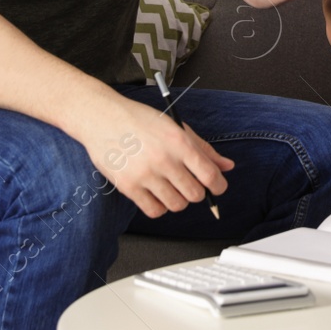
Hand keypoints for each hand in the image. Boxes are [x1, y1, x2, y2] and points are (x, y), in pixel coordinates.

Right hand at [77, 92, 234, 218]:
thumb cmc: (140, 120)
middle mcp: (164, 160)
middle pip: (194, 194)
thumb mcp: (176, 127)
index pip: (209, 175)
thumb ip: (203, 148)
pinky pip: (154, 211)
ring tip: (171, 187)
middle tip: (189, 184)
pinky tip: (156, 194)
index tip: (217, 187)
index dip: (218, 186)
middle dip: (197, 192)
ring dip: (178, 200)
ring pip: (176, 205)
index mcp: (179, 142)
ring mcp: (145, 175)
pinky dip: (160, 207)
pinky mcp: (128, 186)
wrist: (103, 118)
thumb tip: (227, 166)